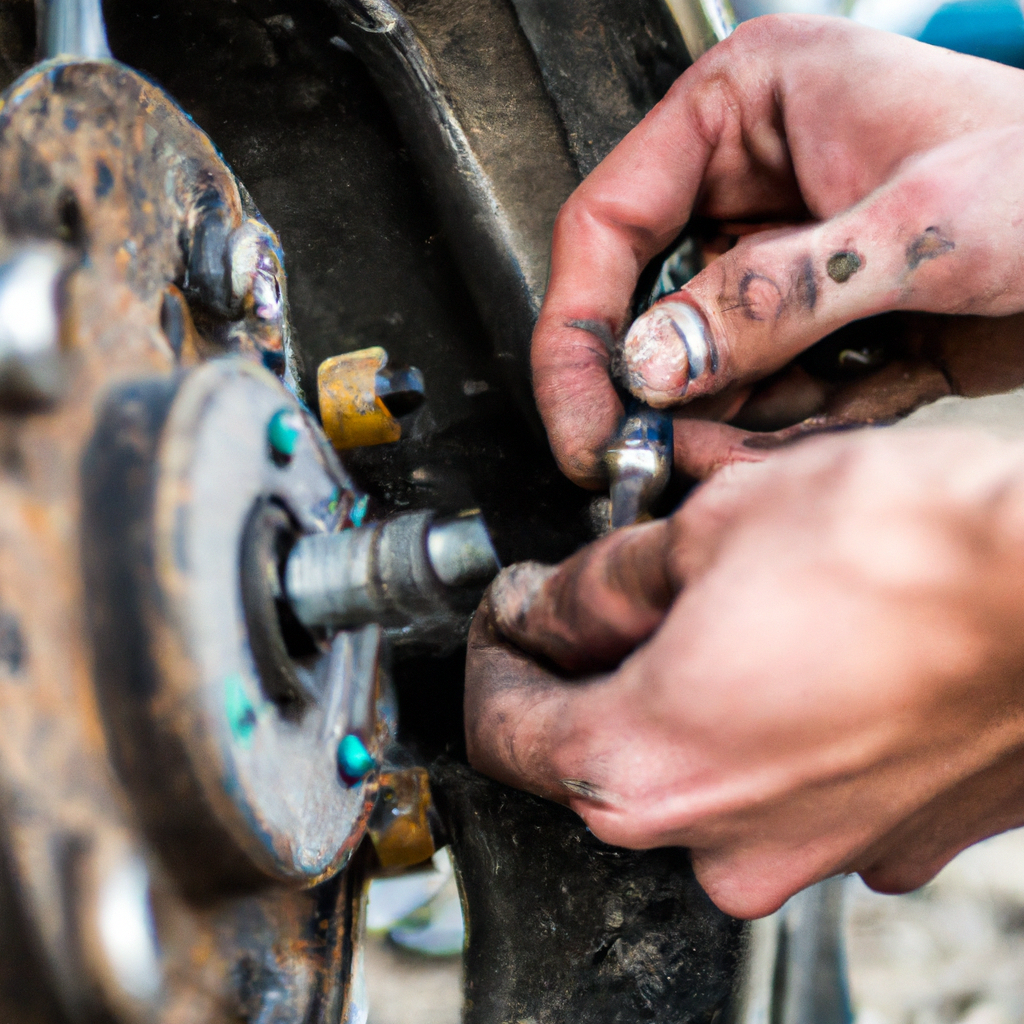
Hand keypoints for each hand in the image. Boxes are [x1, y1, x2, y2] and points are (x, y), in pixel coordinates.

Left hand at [464, 428, 1023, 917]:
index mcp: (647, 765)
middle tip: (603, 598)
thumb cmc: (910, 548)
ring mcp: (806, 852)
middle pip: (593, 758)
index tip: (509, 615)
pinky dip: (759, 728)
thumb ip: (596, 584)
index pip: (503, 728)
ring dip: (677, 697)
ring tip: (714, 611)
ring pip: (691, 773)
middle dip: (584, 675)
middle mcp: (720, 840)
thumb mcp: (709, 527)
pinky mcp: (877, 839)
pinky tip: (790, 657)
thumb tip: (544, 605)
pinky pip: (778, 787)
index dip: (492, 658)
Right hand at [535, 14, 1023, 485]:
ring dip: (740, 420)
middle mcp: (747, 183)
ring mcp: (776, 262)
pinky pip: (762, 392)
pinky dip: (795, 423)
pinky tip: (861, 396)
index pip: (609, 221)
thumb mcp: (922, 228)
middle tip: (666, 458)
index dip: (579, 330)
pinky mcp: (809, 324)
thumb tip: (655, 362)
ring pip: (702, 367)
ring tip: (805, 422)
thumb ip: (777, 296)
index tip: (582, 419)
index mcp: (746, 108)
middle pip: (645, 308)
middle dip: (666, 395)